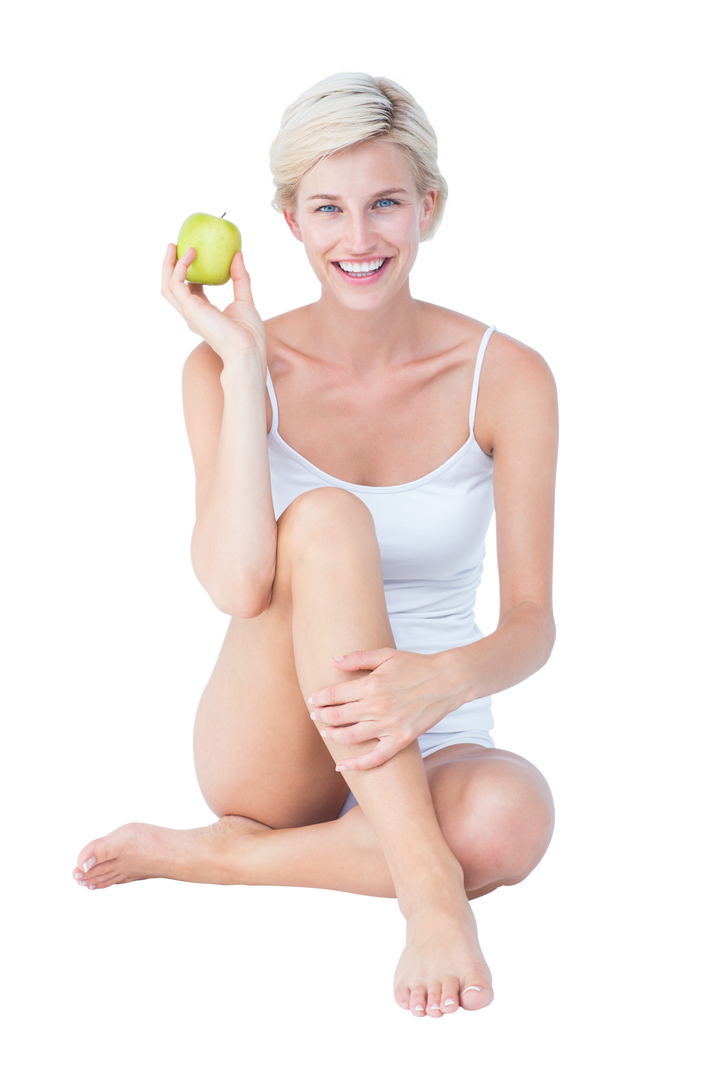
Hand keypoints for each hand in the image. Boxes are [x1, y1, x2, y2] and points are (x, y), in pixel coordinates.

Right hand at [158, 240, 265, 359]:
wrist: (247, 349)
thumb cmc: (249, 332)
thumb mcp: (246, 298)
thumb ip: (241, 277)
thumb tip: (239, 255)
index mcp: (201, 310)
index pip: (187, 288)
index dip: (187, 270)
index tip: (193, 251)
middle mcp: (191, 311)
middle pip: (169, 286)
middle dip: (167, 265)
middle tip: (173, 244)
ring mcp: (188, 311)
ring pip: (166, 285)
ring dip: (166, 263)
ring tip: (173, 244)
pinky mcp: (190, 309)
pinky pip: (177, 283)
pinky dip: (181, 266)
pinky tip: (192, 253)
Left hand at [309, 649, 463, 770]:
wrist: (447, 680)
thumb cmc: (416, 665)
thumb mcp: (386, 654)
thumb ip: (357, 658)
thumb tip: (331, 660)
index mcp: (371, 684)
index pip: (334, 694)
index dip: (319, 697)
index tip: (313, 699)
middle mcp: (377, 706)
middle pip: (337, 716)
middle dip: (321, 716)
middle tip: (316, 715)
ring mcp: (389, 725)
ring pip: (350, 737)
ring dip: (332, 735)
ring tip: (326, 732)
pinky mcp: (401, 740)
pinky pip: (375, 758)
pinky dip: (356, 765)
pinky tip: (341, 766)